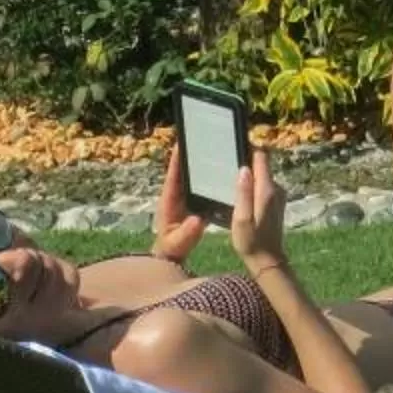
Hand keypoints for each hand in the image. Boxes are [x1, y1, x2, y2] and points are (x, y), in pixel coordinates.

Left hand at [151, 144, 206, 264]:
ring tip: (215, 149)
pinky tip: (223, 172)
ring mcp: (186, 199)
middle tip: (200, 138)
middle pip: (184, 171)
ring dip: (202, 165)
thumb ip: (186, 233)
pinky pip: (202, 187)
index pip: (173, 177)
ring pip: (193, 178)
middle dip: (191, 155)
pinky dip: (210, 179)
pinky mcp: (194, 203)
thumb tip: (198, 220)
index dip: (176, 161)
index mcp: (169, 201)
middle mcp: (177, 196)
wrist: (172, 255)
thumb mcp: (177, 243)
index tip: (181, 143)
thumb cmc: (172, 249)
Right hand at [228, 148, 287, 272]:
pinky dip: (252, 184)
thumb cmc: (251, 241)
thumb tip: (244, 168)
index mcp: (267, 190)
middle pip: (261, 163)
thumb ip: (243, 193)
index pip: (261, 157)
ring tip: (228, 176)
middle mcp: (277, 189)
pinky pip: (262, 185)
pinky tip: (238, 192)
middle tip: (225, 161)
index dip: (248, 148)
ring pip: (262, 174)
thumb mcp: (242, 218)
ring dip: (248, 173)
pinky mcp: (275, 202)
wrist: (267, 260)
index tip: (232, 145)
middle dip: (246, 160)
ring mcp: (278, 195)